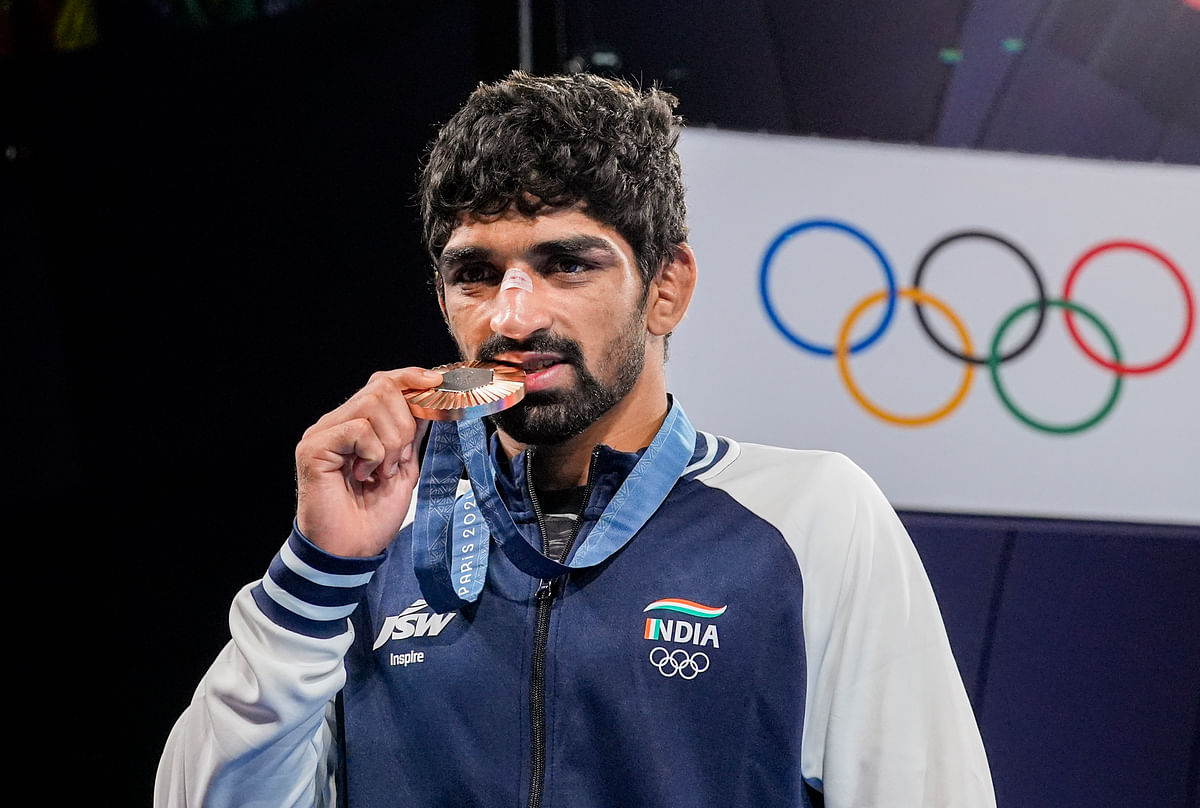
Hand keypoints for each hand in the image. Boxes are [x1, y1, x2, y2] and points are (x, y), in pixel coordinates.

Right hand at [294, 367, 442, 556]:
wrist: (351, 550)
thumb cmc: (373, 516)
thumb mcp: (405, 467)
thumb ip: (413, 434)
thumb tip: (431, 401)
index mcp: (356, 424)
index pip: (384, 382)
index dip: (412, 378)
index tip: (438, 383)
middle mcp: (336, 423)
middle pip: (382, 388)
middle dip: (404, 424)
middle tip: (399, 460)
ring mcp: (322, 433)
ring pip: (372, 406)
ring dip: (390, 443)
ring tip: (381, 471)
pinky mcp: (313, 447)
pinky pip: (358, 429)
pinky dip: (373, 453)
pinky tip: (363, 475)